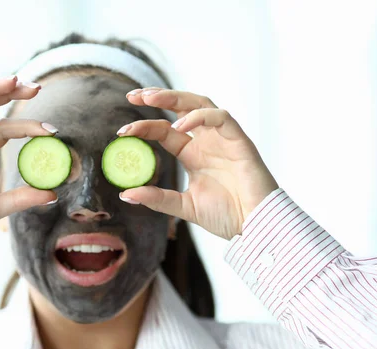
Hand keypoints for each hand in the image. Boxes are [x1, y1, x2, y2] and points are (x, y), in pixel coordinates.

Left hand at [119, 88, 278, 239]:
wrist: (255, 226)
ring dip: (175, 97)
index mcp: (192, 154)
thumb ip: (157, 198)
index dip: (143, 127)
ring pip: (200, 103)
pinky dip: (200, 116)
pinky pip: (220, 117)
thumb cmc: (226, 215)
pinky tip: (179, 124)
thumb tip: (125, 194)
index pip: (164, 131)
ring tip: (150, 97)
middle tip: (132, 95)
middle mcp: (206, 141)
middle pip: (180, 107)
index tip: (121, 131)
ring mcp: (222, 138)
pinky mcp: (239, 140)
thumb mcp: (183, 206)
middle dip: (157, 97)